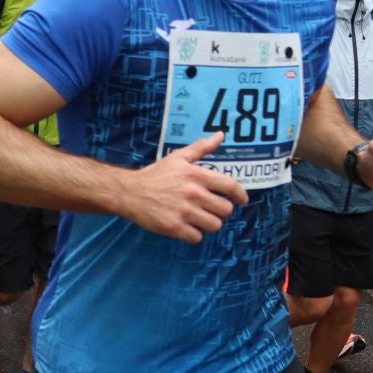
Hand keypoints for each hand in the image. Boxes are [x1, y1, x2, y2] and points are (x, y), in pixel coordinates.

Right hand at [118, 133, 245, 243]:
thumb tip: (221, 135)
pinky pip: (197, 237)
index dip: (241, 195)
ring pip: (214, 225)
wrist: (130, 192)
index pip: (230, 186)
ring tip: (200, 218)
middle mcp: (193, 193)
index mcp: (197, 175)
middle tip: (212, 209)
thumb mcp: (179, 157)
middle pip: (225, 210)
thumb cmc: (157, 174)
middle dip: (221, 211)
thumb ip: (202, 147)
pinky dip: (194, 235)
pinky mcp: (174, 227)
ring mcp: (184, 212)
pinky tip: (187, 227)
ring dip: (209, 223)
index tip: (242, 200)